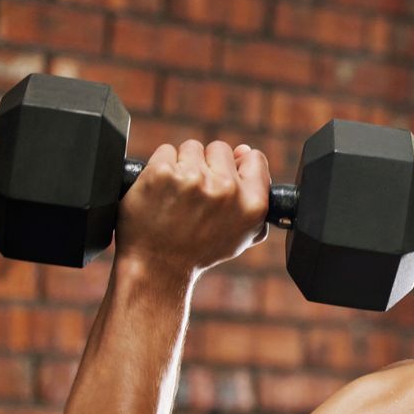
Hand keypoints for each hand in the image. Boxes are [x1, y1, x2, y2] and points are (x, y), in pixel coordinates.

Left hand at [116, 140, 270, 277]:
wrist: (159, 265)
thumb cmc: (200, 250)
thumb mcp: (242, 233)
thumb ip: (254, 195)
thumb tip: (246, 152)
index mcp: (252, 204)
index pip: (254, 158)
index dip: (238, 164)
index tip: (224, 177)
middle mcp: (226, 190)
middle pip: (220, 149)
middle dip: (207, 165)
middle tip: (196, 194)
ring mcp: (193, 179)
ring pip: (191, 148)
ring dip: (183, 165)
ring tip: (177, 195)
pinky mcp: (162, 172)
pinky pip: (165, 151)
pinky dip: (160, 168)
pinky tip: (161, 191)